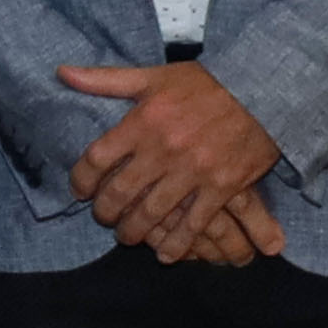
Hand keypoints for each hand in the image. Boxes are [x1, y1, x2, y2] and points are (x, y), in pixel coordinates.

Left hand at [58, 60, 282, 258]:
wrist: (266, 90)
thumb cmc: (207, 83)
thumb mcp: (154, 76)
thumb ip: (106, 80)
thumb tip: (62, 73)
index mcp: (143, 122)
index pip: (96, 160)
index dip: (81, 181)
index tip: (79, 191)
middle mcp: (163, 150)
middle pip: (120, 193)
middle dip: (105, 213)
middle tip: (103, 218)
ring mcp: (193, 171)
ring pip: (152, 213)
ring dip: (134, 232)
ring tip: (128, 237)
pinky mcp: (222, 186)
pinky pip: (193, 223)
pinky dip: (177, 244)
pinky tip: (166, 255)